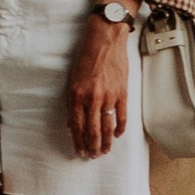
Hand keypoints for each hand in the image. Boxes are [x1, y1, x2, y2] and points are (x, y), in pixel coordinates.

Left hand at [69, 13, 131, 157]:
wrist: (105, 38)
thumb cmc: (86, 55)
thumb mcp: (71, 78)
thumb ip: (72, 102)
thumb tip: (73, 122)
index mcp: (77, 95)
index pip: (77, 126)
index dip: (78, 141)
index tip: (79, 152)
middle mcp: (92, 98)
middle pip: (92, 130)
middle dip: (92, 146)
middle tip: (93, 156)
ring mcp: (109, 96)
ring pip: (107, 126)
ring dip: (106, 142)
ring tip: (105, 151)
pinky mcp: (122, 91)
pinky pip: (122, 115)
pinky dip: (120, 127)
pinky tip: (117, 135)